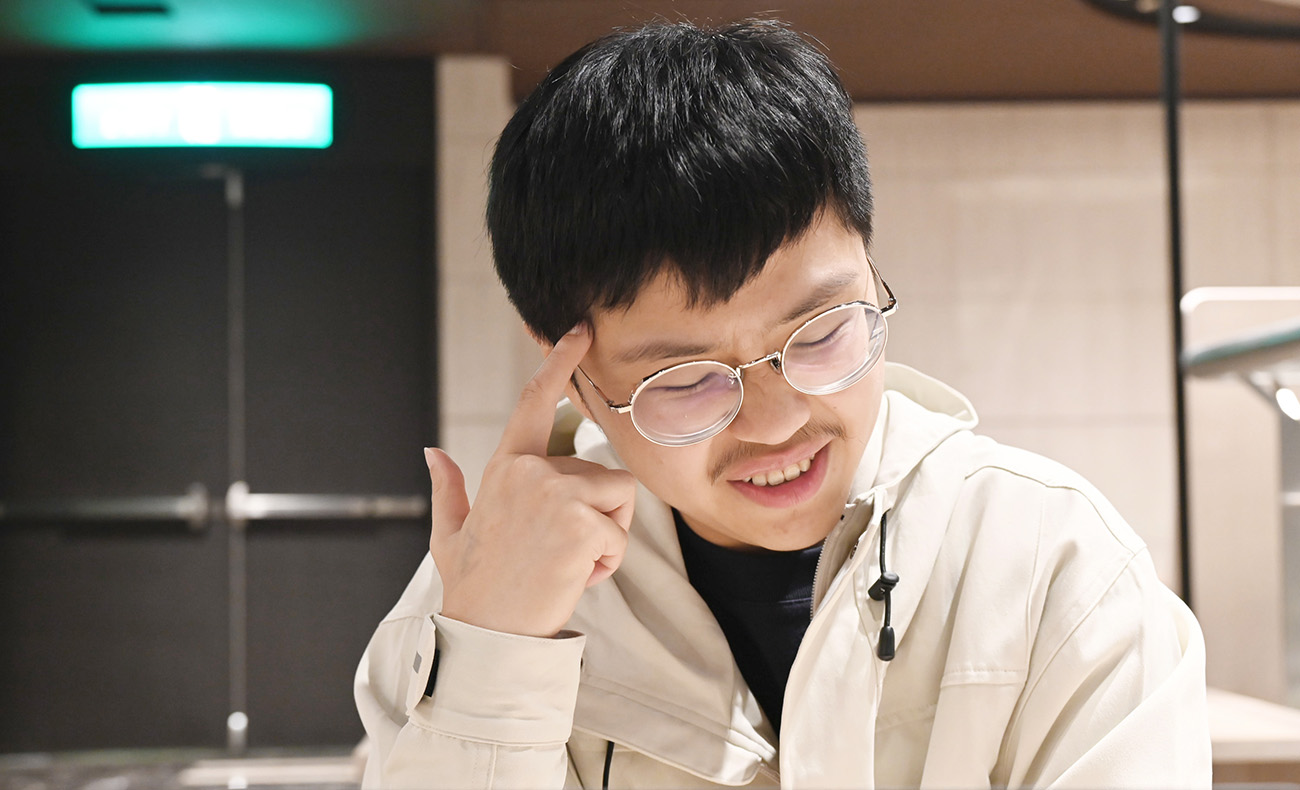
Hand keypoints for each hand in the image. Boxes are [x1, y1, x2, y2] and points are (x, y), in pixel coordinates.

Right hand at [425, 325, 635, 637]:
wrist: (486, 635)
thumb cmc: (474, 586)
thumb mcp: (450, 533)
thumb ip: (449, 488)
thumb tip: (432, 453)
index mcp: (503, 466)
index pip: (534, 401)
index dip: (558, 361)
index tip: (580, 329)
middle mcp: (529, 470)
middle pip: (602, 472)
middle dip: (599, 515)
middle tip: (562, 554)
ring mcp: (554, 492)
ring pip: (620, 497)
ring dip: (609, 535)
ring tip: (570, 564)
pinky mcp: (578, 520)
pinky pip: (621, 534)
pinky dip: (610, 562)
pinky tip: (577, 577)